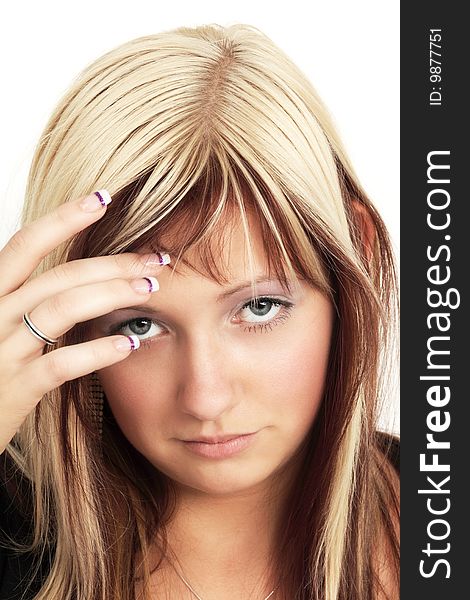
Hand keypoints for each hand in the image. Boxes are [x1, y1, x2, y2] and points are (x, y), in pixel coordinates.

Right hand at [0, 191, 168, 453]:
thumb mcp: (1, 322)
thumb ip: (31, 297)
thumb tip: (84, 273)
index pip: (27, 243)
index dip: (64, 217)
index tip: (103, 196)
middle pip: (58, 274)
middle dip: (112, 262)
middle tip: (156, 258)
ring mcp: (2, 350)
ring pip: (62, 309)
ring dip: (112, 295)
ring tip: (151, 290)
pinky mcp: (14, 388)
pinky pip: (61, 364)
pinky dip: (98, 351)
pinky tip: (128, 344)